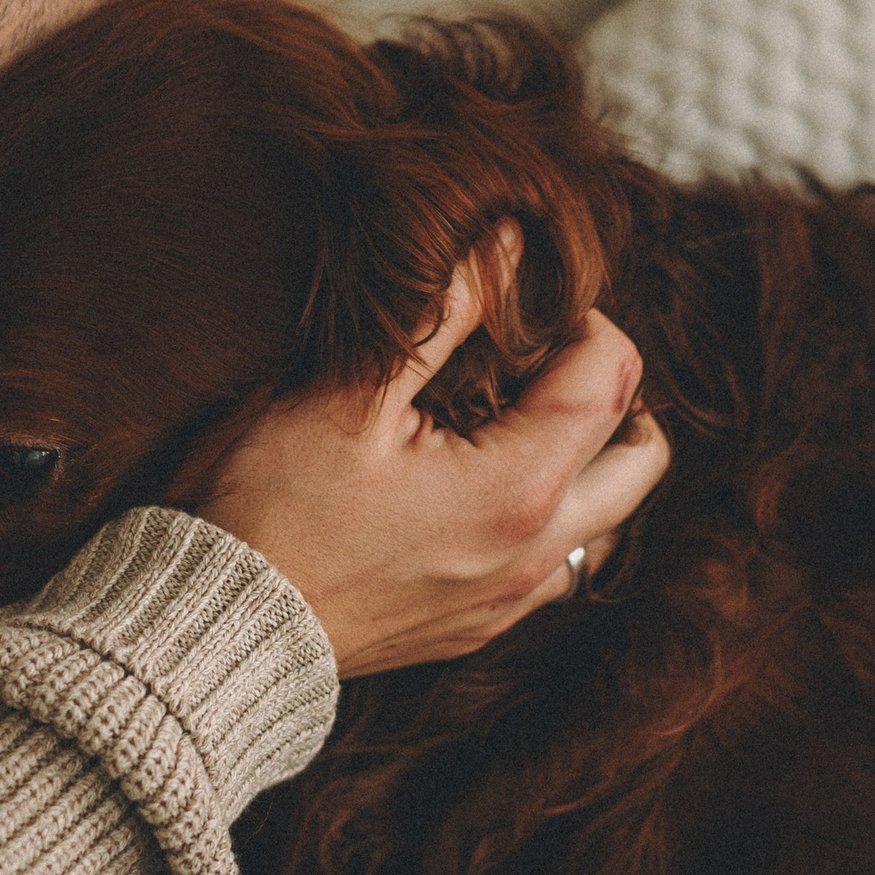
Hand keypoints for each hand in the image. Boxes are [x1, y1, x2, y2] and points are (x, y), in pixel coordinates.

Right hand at [198, 235, 669, 677]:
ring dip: (591, 462)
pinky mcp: (482, 627)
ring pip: (609, 521)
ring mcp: (513, 599)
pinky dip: (552, 517)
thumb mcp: (347, 396)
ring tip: (526, 422)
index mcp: (517, 487)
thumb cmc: (278, 508)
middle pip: (643, 459)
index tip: (535, 305)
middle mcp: (535, 551)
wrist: (230, 626)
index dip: (589, 325)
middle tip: (553, 360)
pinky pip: (558, 567)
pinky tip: (490, 491)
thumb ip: (439, 316)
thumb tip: (505, 246)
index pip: (611, 381)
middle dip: (617, 394)